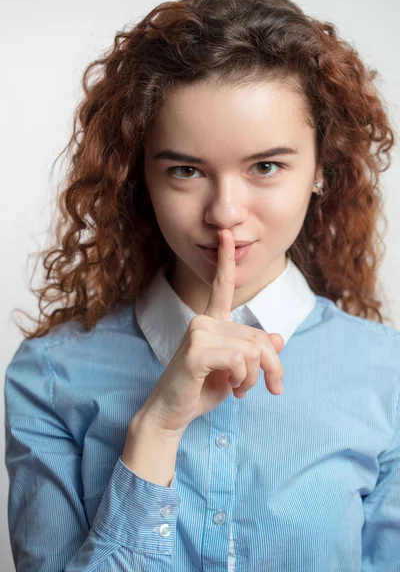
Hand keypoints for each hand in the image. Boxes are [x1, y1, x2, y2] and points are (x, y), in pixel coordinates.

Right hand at [135, 228, 284, 437]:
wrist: (172, 414)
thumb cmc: (201, 390)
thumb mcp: (236, 371)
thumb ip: (254, 353)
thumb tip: (278, 337)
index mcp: (211, 321)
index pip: (221, 286)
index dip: (226, 260)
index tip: (226, 233)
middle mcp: (203, 320)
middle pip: (259, 337)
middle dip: (273, 367)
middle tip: (271, 389)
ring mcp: (198, 332)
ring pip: (253, 350)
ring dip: (254, 378)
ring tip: (241, 390)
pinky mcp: (196, 350)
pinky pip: (240, 360)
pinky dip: (243, 379)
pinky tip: (231, 388)